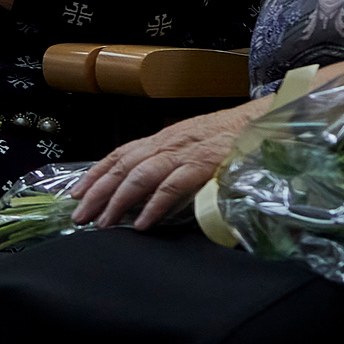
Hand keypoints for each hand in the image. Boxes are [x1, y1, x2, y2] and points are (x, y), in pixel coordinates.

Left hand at [69, 99, 262, 228]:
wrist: (267, 120)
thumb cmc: (233, 135)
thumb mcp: (196, 144)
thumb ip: (174, 161)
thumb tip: (152, 187)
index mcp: (164, 138)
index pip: (119, 154)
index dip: (95, 173)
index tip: (76, 192)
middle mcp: (167, 142)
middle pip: (121, 167)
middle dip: (97, 192)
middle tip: (79, 215)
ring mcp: (184, 153)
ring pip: (139, 176)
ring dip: (117, 201)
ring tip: (102, 223)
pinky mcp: (203, 164)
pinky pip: (171, 187)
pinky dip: (154, 206)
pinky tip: (141, 223)